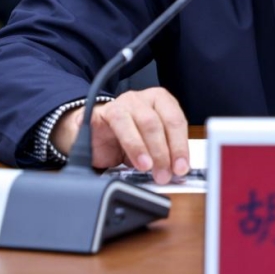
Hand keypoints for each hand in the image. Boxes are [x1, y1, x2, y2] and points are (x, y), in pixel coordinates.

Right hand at [51, 87, 190, 182]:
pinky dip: (130, 145)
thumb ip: (164, 154)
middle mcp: (141, 99)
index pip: (175, 120)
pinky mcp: (102, 113)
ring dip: (147, 149)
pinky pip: (118, 125)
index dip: (180, 146)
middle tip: (165, 174)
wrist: (93, 137)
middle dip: (164, 151)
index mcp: (160, 101)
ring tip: (148, 168)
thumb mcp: (150, 147)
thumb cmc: (126, 140)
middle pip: (158, 122)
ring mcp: (121, 104)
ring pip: (140, 122)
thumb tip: (177, 172)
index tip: (181, 167)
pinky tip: (132, 160)